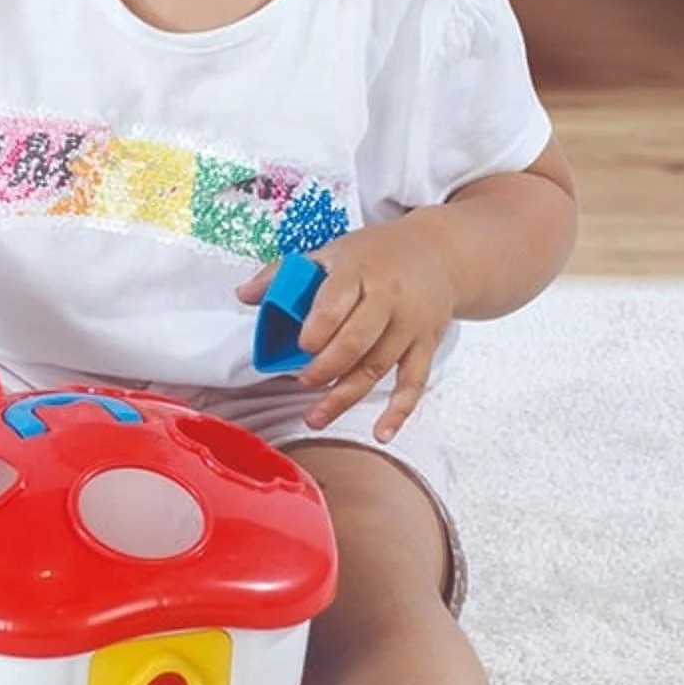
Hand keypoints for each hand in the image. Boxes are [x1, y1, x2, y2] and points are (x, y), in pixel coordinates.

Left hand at [236, 220, 458, 443]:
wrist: (440, 252)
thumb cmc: (377, 254)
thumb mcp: (332, 252)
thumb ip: (285, 274)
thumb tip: (243, 295)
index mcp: (359, 271)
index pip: (334, 303)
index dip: (315, 330)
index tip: (300, 346)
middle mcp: (388, 298)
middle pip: (356, 342)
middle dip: (325, 368)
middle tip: (303, 382)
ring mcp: (410, 324)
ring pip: (377, 367)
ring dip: (345, 396)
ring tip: (316, 417)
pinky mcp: (426, 345)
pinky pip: (413, 382)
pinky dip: (398, 411)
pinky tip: (381, 432)